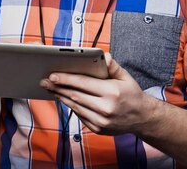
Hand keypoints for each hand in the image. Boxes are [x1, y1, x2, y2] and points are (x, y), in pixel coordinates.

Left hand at [40, 53, 154, 135]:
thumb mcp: (126, 77)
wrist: (141, 118)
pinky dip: (71, 106)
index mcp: (112, 92)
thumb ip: (113, 67)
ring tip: (51, 89)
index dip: (66, 79)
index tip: (53, 75)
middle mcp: (105, 108)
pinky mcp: (97, 129)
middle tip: (45, 81)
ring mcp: (100, 121)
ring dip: (61, 97)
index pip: (84, 83)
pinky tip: (64, 99)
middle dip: (58, 87)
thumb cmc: (132, 95)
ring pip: (75, 107)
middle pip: (75, 95)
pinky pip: (79, 116)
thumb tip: (103, 57)